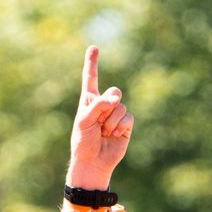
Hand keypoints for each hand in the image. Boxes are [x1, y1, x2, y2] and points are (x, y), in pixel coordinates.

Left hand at [68, 46, 132, 188]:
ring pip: (120, 105)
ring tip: (103, 132)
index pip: (91, 78)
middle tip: (99, 121)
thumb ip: (99, 105)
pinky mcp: (125, 125)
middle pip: (113, 91)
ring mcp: (115, 115)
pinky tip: (113, 135)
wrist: (92, 163)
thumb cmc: (83, 142)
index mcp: (89, 101)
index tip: (94, 48)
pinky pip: (128, 116)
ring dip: (110, 120)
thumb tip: (117, 97)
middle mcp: (103, 105)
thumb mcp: (84, 120)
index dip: (92, 63)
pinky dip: (119, 126)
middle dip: (108, 104)